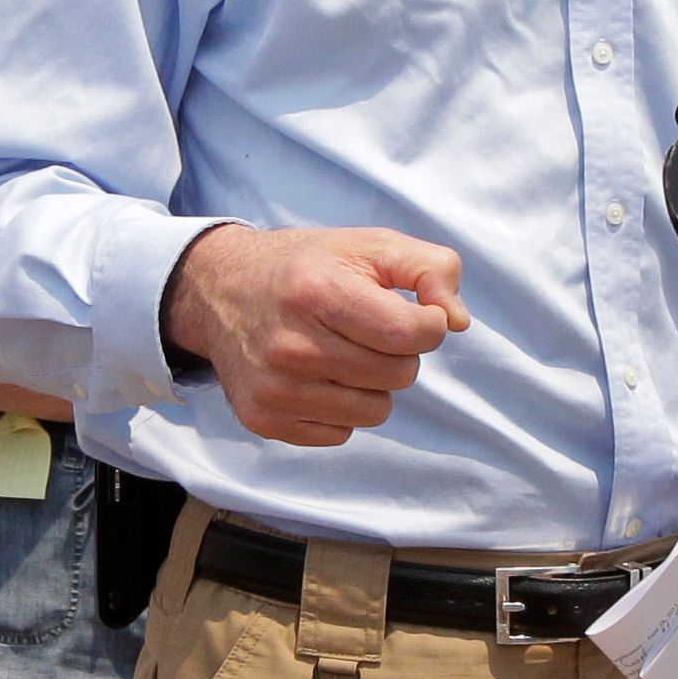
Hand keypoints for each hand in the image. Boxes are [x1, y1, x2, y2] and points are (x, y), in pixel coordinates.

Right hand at [164, 224, 466, 448]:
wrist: (220, 290)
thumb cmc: (308, 266)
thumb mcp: (370, 245)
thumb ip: (431, 268)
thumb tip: (457, 322)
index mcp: (318, 293)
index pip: (413, 333)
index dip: (428, 322)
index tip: (410, 309)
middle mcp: (291, 346)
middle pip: (400, 375)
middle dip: (398, 352)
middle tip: (365, 327)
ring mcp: (275, 389)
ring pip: (375, 410)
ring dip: (373, 384)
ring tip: (342, 351)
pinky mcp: (263, 419)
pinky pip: (342, 433)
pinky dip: (341, 407)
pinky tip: (316, 376)